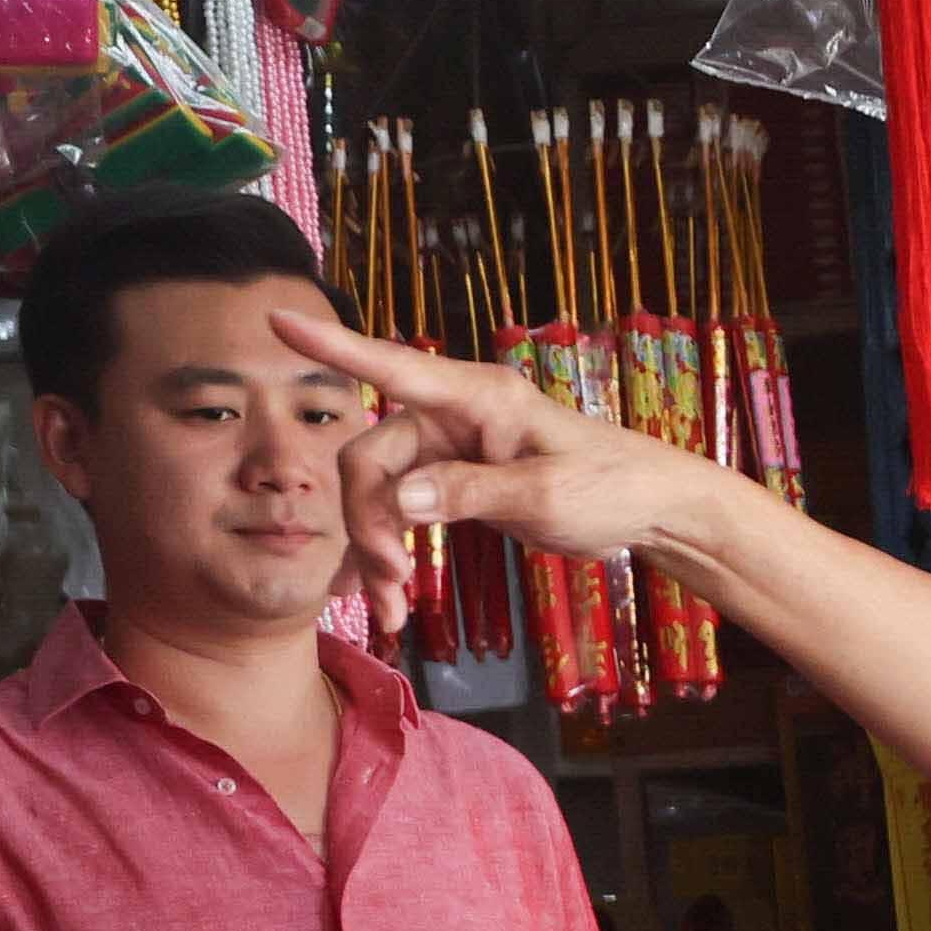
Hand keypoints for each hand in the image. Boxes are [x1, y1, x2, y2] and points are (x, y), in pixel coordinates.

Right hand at [273, 306, 734, 613]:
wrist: (651, 510)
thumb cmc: (612, 486)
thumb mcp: (546, 494)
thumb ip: (470, 493)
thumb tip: (400, 500)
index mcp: (477, 397)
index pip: (391, 366)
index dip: (333, 348)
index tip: (279, 321)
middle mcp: (453, 415)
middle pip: (371, 458)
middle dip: (367, 521)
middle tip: (392, 581)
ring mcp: (450, 450)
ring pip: (381, 495)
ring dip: (377, 551)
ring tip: (394, 609)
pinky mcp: (454, 484)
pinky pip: (405, 515)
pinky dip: (397, 556)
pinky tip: (393, 600)